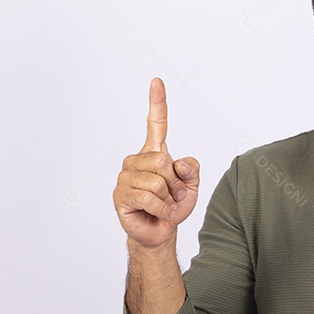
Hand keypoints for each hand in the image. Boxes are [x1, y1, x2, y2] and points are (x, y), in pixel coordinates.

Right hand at [113, 77, 199, 247]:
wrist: (161, 231)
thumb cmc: (173, 206)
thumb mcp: (192, 187)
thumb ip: (192, 170)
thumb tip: (176, 161)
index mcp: (154, 153)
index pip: (156, 124)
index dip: (157, 103)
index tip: (157, 81)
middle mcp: (137, 160)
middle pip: (163, 160)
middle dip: (176, 182)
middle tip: (174, 195)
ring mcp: (126, 177)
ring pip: (157, 181)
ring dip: (169, 198)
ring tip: (165, 205)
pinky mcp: (121, 195)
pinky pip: (150, 197)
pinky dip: (162, 208)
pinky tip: (159, 213)